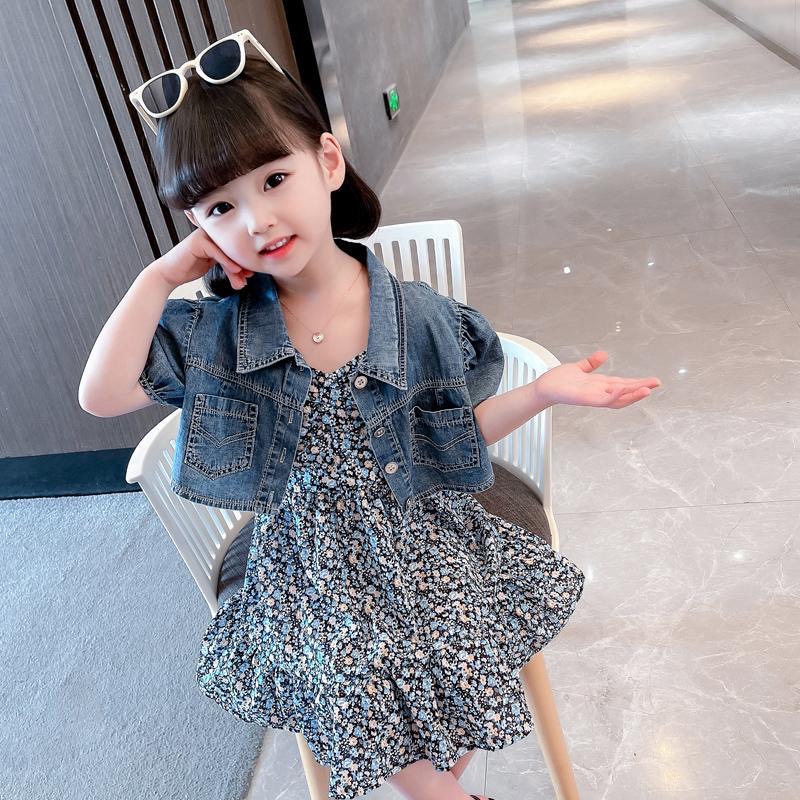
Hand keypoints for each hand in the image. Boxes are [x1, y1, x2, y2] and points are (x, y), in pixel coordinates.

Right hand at [150, 226, 253, 289]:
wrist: (170, 274)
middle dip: (241, 265)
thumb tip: (245, 270)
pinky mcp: (197, 241)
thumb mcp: (213, 266)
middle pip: (231, 249)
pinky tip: (235, 271)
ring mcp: (202, 236)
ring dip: (235, 267)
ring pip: (225, 251)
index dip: (242, 261)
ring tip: (241, 280)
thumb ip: (227, 264)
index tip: (249, 273)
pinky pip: (217, 252)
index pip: (233, 248)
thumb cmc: (189, 268)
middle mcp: (209, 234)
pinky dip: (227, 262)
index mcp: (213, 237)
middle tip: (247, 277)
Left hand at [534, 350, 660, 408]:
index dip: (638, 382)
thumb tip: (603, 354)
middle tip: (657, 383)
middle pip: (625, 392)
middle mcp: (599, 392)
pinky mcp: (586, 400)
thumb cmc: (559, 380)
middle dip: (641, 388)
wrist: (544, 387)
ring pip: (618, 399)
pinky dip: (613, 395)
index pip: (623, 384)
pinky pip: (603, 400)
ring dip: (633, 395)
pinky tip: (622, 389)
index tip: (653, 380)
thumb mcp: (579, 368)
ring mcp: (594, 397)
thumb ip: (591, 363)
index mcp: (600, 385)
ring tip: (648, 389)